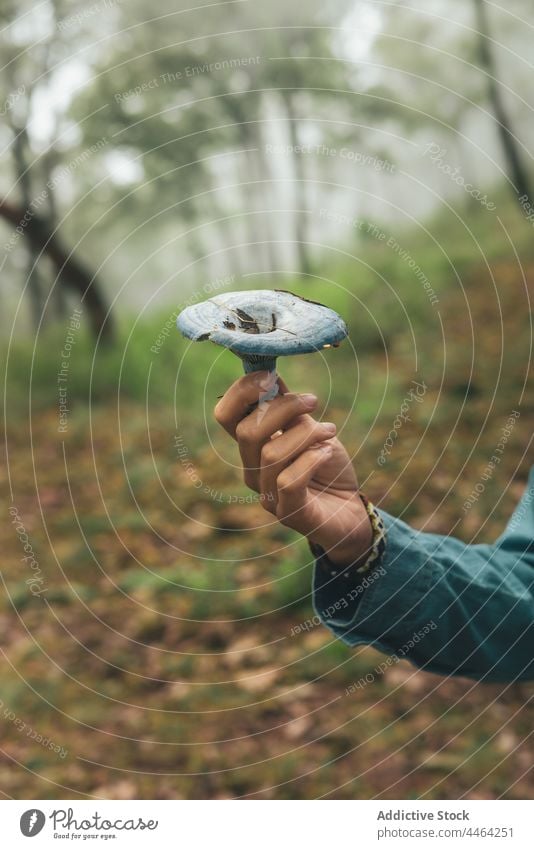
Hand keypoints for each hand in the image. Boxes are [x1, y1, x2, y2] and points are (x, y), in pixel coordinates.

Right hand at [214, 371, 372, 567]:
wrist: (351, 509)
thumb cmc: (328, 467)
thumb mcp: (311, 429)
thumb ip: (290, 409)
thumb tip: (272, 376)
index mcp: (253, 447)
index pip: (226, 416)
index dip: (242, 392)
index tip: (271, 377)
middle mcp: (252, 471)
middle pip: (247, 432)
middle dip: (282, 408)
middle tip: (313, 401)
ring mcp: (267, 495)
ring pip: (271, 454)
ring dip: (306, 434)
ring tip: (330, 431)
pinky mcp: (289, 514)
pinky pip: (288, 481)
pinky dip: (311, 459)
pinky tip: (328, 452)